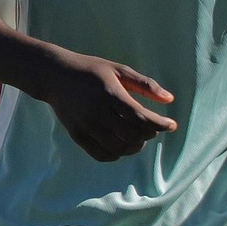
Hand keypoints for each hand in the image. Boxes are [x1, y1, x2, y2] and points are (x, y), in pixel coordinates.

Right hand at [40, 50, 176, 161]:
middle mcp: (97, 112)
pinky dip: (117, 154)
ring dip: (135, 146)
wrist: (54, 75)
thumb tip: (170, 99)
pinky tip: (122, 144)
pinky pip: (102, 155)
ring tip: (139, 137)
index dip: (160, 125)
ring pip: (119, 149)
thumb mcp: (119, 70)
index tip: (172, 125)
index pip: (141, 118)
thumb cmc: (91, 71)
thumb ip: (145, 85)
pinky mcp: (76, 135)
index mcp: (110, 94)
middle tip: (153, 129)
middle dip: (149, 135)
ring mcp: (85, 126)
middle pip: (132, 136)